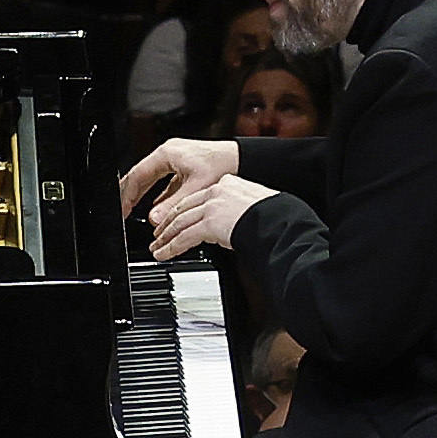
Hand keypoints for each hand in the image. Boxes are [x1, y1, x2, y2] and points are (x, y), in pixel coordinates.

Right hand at [117, 135, 237, 221]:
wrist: (243, 160)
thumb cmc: (223, 164)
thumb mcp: (195, 188)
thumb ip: (172, 204)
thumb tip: (154, 219)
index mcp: (166, 154)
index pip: (136, 176)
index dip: (126, 196)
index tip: (122, 211)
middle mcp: (168, 155)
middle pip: (140, 177)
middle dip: (130, 196)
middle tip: (123, 213)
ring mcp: (175, 161)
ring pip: (151, 180)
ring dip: (143, 197)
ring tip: (135, 212)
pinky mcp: (183, 168)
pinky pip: (163, 182)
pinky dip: (157, 195)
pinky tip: (158, 209)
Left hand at [149, 173, 272, 258]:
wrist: (279, 220)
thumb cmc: (275, 216)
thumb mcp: (254, 205)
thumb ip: (237, 209)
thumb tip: (231, 223)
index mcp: (228, 183)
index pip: (198, 196)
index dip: (183, 208)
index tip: (175, 216)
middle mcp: (216, 191)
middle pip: (183, 207)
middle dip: (168, 223)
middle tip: (158, 233)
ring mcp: (211, 206)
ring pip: (180, 222)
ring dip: (165, 237)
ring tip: (157, 247)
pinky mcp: (209, 223)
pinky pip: (184, 237)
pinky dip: (170, 247)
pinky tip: (164, 254)